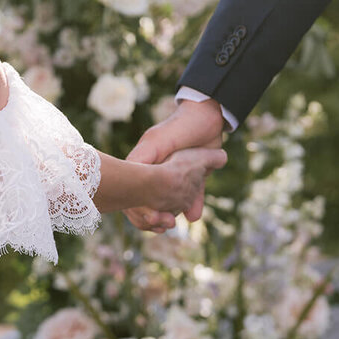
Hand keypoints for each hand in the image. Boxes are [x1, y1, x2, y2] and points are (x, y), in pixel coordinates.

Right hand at [125, 99, 226, 231]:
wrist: (209, 117)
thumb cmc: (181, 126)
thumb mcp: (159, 140)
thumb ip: (145, 155)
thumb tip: (129, 172)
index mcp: (144, 160)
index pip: (134, 183)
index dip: (135, 200)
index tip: (142, 212)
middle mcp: (157, 168)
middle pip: (150, 196)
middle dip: (154, 211)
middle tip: (162, 220)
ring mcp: (174, 174)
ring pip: (171, 200)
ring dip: (172, 211)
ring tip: (173, 222)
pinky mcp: (192, 178)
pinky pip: (191, 196)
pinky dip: (192, 206)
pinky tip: (193, 215)